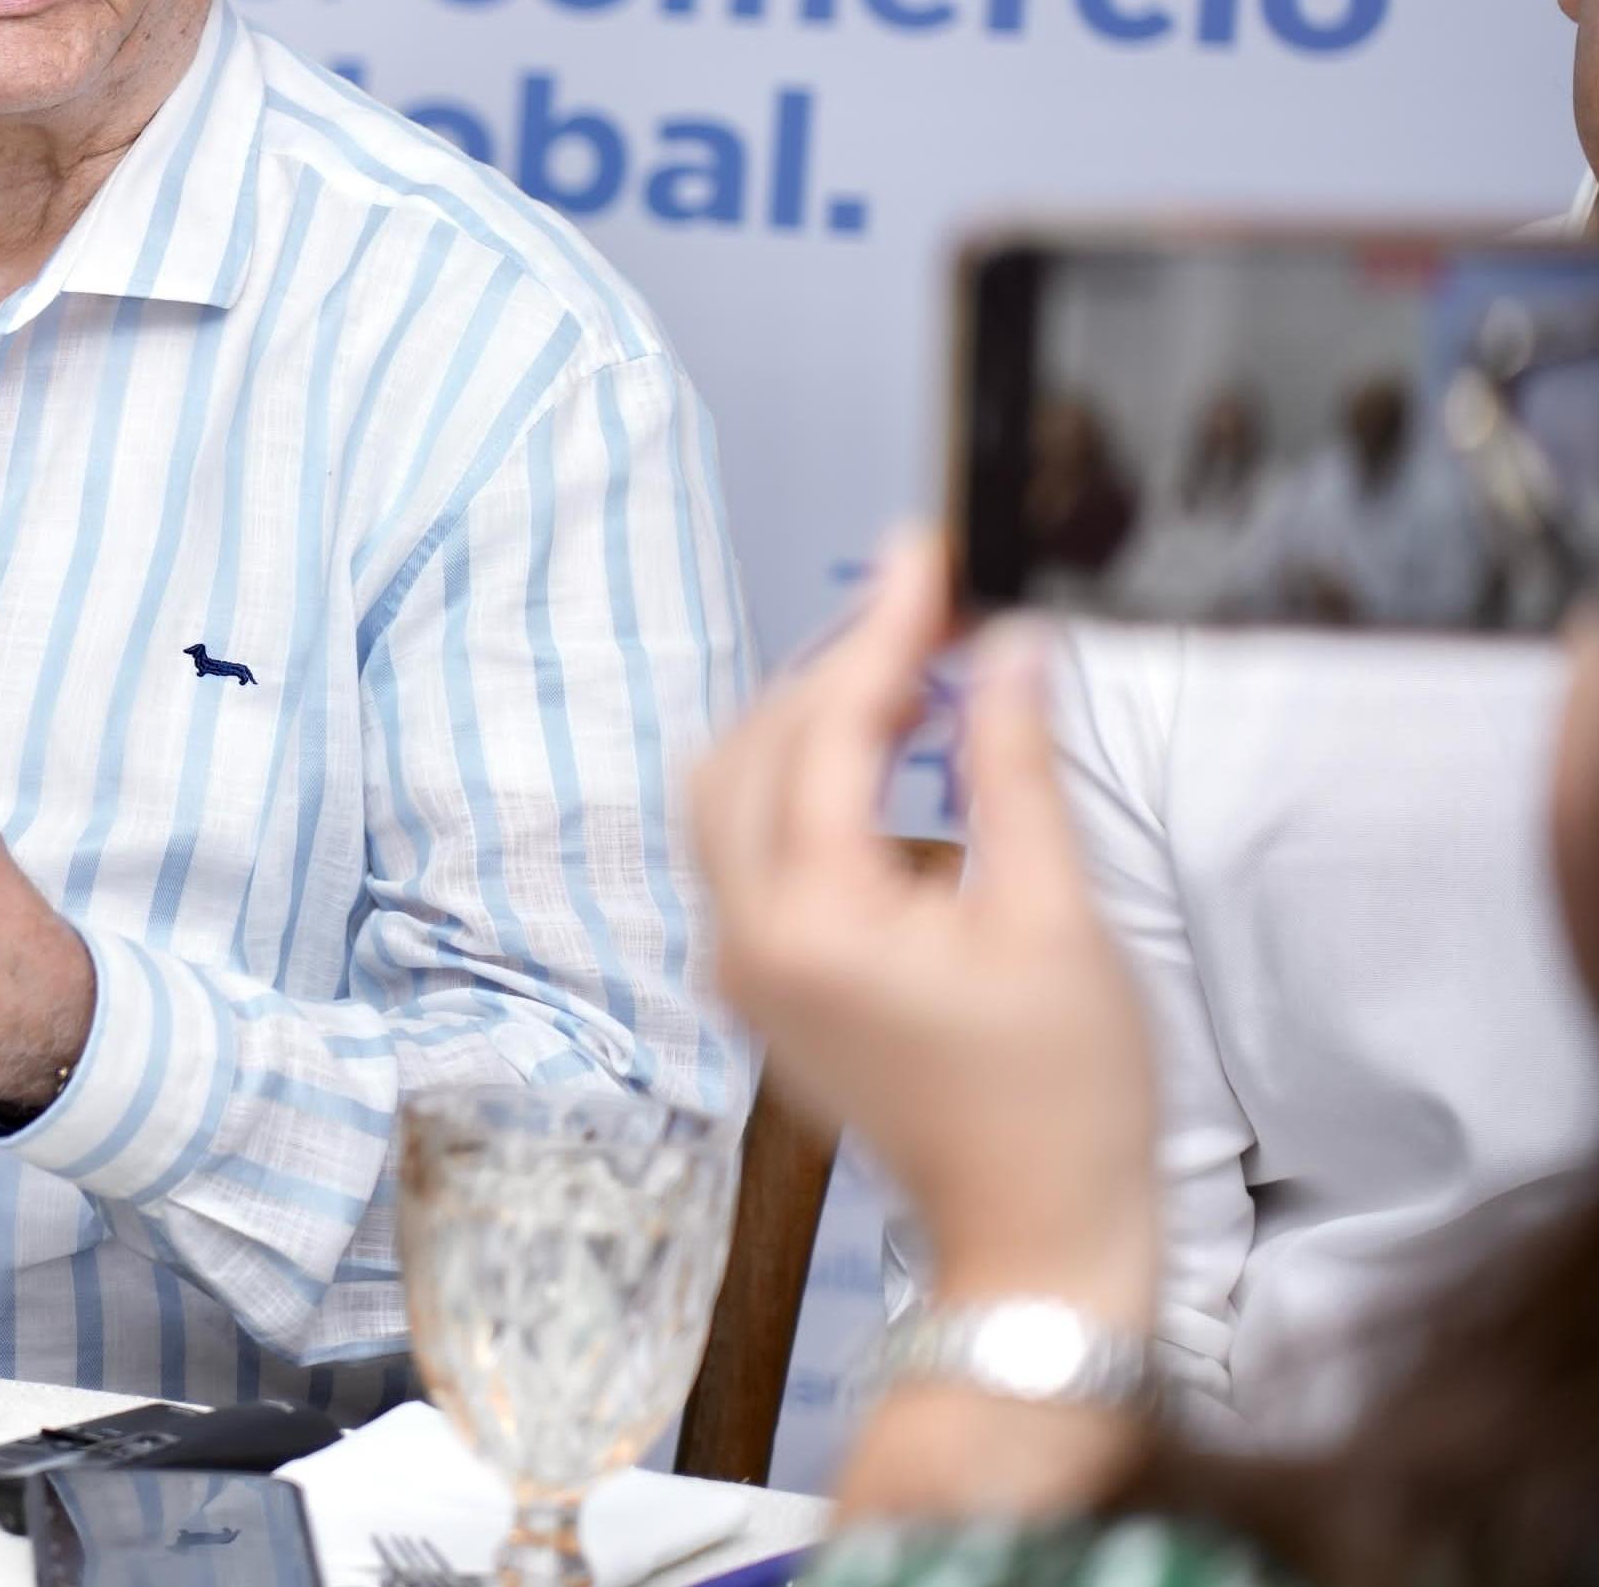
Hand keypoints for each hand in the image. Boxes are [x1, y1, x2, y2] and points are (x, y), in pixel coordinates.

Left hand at [690, 531, 1154, 1324]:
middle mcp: (744, 937)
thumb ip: (1016, 770)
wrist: (1034, 1239)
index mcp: (812, 921)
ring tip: (912, 668)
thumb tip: (1008, 648)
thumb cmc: (1065, 1095)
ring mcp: (740, 965)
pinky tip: (883, 755)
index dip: (883, 631)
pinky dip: (798, 782)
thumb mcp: (1059, 918)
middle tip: (929, 606)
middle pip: (751, 749)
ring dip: (806, 720)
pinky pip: (744, 847)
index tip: (927, 553)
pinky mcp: (760, 984)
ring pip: (729, 793)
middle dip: (834, 668)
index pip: (827, 732)